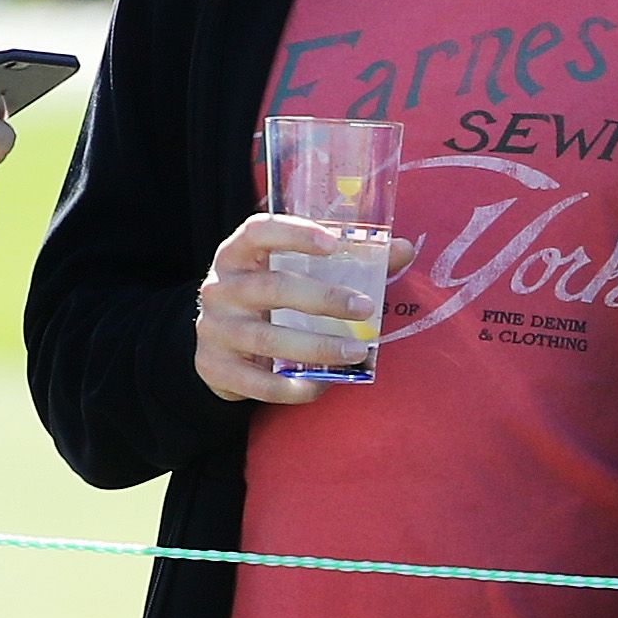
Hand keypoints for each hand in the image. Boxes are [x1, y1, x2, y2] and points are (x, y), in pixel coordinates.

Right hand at [194, 214, 419, 403]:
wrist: (219, 347)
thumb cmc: (270, 301)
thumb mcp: (296, 274)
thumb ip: (349, 261)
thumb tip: (404, 249)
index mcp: (239, 253)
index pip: (259, 231)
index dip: (295, 234)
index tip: (334, 244)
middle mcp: (221, 287)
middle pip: (272, 288)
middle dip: (324, 299)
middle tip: (366, 308)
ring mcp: (214, 328)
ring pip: (268, 338)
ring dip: (317, 347)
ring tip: (357, 352)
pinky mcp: (214, 366)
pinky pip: (257, 381)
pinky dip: (292, 387)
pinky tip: (321, 385)